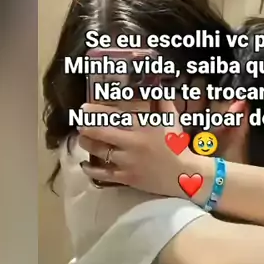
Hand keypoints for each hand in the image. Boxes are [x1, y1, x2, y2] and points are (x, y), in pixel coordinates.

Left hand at [78, 100, 210, 198]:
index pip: (114, 115)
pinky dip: (91, 169)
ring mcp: (127, 161)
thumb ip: (162, 102)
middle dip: (85, 126)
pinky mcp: (126, 177)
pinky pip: (103, 174)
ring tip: (82, 140)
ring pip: (99, 152)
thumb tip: (155, 86)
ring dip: (86, 144)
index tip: (84, 108)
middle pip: (100, 132)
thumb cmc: (176, 144)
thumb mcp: (172, 119)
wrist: (183, 174)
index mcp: (142, 126)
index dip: (96, 110)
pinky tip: (84, 165)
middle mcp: (132, 143)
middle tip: (79, 123)